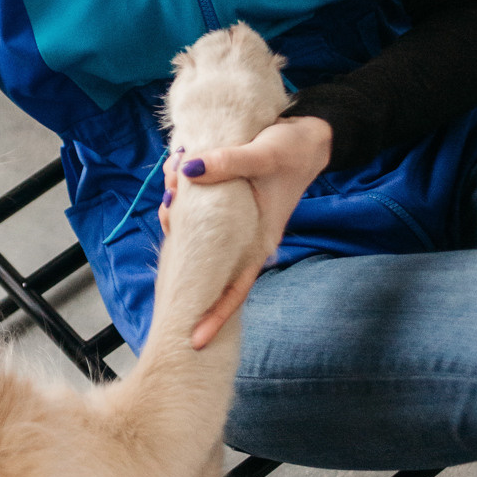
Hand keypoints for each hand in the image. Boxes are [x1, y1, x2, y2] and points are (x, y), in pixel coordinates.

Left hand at [158, 115, 332, 349]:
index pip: (235, 287)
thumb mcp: (262, 154)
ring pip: (196, 229)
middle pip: (203, 256)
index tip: (194, 339)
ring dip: (178, 206)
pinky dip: (184, 193)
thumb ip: (227, 163)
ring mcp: (234, 224)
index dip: (215, 315)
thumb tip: (188, 171)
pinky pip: (198, 209)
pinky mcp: (227, 206)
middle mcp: (244, 238)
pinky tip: (177, 173)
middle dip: (179, 238)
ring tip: (173, 175)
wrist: (308, 137)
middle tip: (168, 202)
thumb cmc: (292, 152)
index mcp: (258, 240)